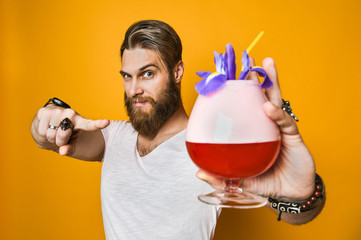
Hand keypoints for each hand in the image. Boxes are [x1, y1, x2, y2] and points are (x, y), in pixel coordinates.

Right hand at [31, 104, 109, 155]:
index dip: (98, 124)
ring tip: (53, 131)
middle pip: (63, 134)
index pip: (90, 124)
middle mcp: (69, 113)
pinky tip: (45, 127)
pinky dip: (42, 133)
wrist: (47, 123)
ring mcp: (57, 111)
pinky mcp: (44, 111)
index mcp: (80, 121)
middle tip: (60, 136)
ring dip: (50, 137)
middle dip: (59, 140)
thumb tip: (63, 152)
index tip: (107, 123)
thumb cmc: (63, 134)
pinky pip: (41, 131)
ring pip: (51, 134)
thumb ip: (69, 148)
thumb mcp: (70, 142)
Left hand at [197, 57, 315, 201]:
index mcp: (251, 131)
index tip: (223, 76)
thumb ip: (221, 177)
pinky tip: (268, 107)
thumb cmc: (266, 182)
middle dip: (253, 76)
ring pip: (275, 100)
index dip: (234, 92)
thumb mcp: (240, 181)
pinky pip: (285, 122)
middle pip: (258, 96)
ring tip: (266, 62)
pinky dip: (276, 114)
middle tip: (247, 57)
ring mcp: (279, 128)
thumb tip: (199, 173)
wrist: (290, 195)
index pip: (242, 107)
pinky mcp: (292, 136)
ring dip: (271, 81)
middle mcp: (264, 125)